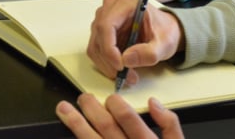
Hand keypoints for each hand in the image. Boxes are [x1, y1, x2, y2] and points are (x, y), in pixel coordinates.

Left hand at [56, 94, 182, 138]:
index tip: (111, 99)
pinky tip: (68, 136)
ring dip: (76, 124)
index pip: (126, 117)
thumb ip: (170, 125)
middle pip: (105, 125)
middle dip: (91, 108)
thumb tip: (154, 103)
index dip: (115, 103)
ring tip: (64, 110)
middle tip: (84, 99)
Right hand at [86, 0, 183, 83]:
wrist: (165, 30)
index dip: (109, 49)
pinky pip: (97, 50)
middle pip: (98, 37)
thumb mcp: (164, 43)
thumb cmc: (165, 31)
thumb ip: (149, 53)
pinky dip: (106, 63)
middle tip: (126, 76)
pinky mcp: (102, 29)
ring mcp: (104, 17)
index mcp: (127, 1)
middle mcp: (111, 5)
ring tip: (128, 75)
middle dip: (109, 61)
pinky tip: (122, 69)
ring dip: (107, 65)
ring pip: (95, 46)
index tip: (120, 66)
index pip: (106, 25)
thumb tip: (127, 59)